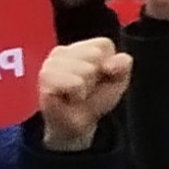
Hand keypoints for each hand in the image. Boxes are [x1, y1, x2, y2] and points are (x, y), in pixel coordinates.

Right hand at [38, 35, 133, 149]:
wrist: (78, 124)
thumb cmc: (95, 99)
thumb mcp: (118, 80)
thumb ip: (123, 64)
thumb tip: (110, 64)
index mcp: (80, 47)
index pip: (104, 45)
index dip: (110, 65)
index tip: (100, 77)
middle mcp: (62, 51)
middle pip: (95, 55)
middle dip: (96, 76)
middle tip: (86, 88)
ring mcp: (51, 63)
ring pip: (85, 69)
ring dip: (86, 87)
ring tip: (77, 93)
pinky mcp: (45, 78)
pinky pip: (73, 83)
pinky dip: (77, 94)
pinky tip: (69, 97)